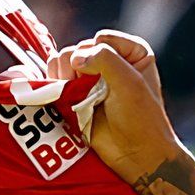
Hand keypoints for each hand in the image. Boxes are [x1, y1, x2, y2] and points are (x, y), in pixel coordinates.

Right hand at [52, 28, 183, 183]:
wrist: (136, 155)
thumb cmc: (141, 119)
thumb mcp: (129, 82)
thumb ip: (105, 59)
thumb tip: (75, 57)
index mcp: (131, 53)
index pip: (101, 39)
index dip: (98, 55)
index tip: (108, 80)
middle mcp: (110, 62)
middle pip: (79, 49)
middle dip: (75, 65)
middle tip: (82, 86)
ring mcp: (91, 80)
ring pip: (62, 62)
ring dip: (61, 74)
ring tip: (72, 92)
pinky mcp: (76, 96)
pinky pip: (55, 80)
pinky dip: (53, 84)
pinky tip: (61, 94)